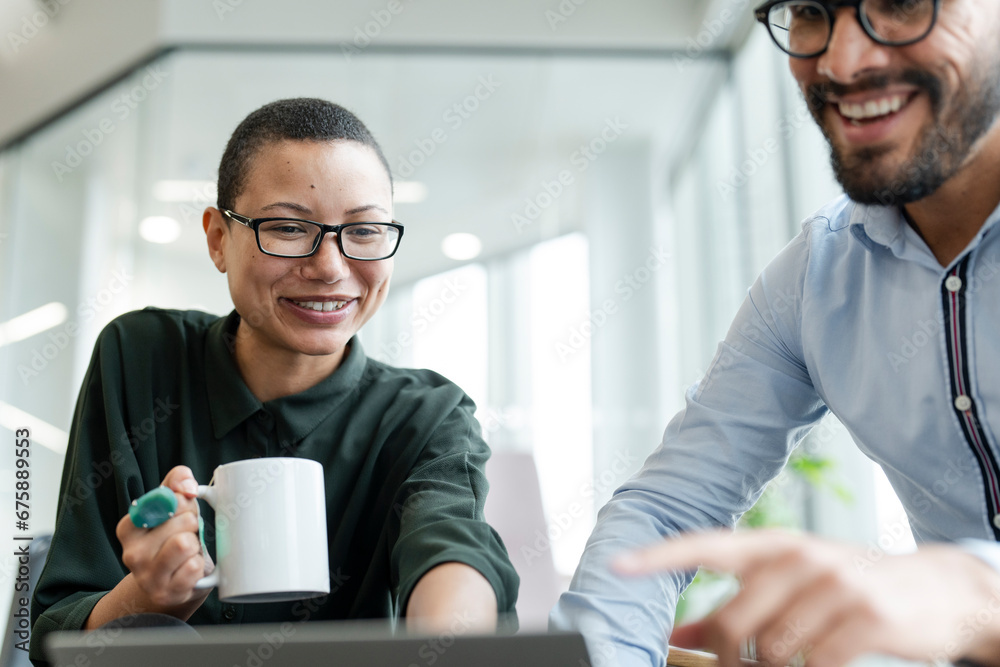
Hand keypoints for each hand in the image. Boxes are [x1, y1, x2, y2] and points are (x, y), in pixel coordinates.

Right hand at [115, 466, 213, 611]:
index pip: (166, 499)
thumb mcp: (171, 506)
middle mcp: (132, 553)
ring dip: (196, 544)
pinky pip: (194, 567)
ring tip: (189, 550)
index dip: (184, 501)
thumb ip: (177, 481)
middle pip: (183, 521)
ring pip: (186, 544)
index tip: (183, 509)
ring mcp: (148, 576)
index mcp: (129, 527)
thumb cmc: (172, 538)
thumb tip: (187, 484)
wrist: (172, 583)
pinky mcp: (167, 592)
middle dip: (194, 523)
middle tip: (188, 533)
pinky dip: (199, 564)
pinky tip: (189, 568)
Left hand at [614, 529, 999, 666]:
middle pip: (732, 623)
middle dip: (727, 657)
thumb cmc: (846, 587)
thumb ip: (736, 606)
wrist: (937, 589)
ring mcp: (834, 584)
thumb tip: (681, 634)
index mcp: (773, 545)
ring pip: (772, 651)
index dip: (659, 557)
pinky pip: (816, 665)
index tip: (618, 566)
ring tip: (796, 657)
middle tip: (740, 665)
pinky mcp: (866, 617)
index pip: (704, 545)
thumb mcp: (791, 587)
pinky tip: (826, 659)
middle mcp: (798, 556)